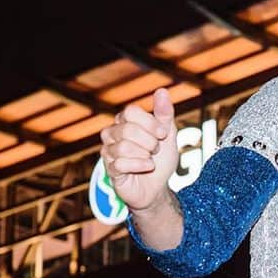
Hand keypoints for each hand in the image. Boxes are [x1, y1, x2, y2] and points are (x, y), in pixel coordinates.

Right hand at [99, 87, 180, 212]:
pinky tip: (146, 167)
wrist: (158, 187)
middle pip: (128, 129)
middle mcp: (112, 133)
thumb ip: (164, 114)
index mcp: (124, 121)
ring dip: (145, 155)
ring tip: (149, 159)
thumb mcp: (168, 135)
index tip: (162, 134)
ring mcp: (108, 151)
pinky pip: (121, 163)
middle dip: (150, 142)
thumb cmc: (160, 160)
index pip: (131, 111)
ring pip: (124, 147)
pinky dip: (140, 166)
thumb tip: (161, 90)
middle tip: (155, 150)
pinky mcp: (110, 169)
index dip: (151, 123)